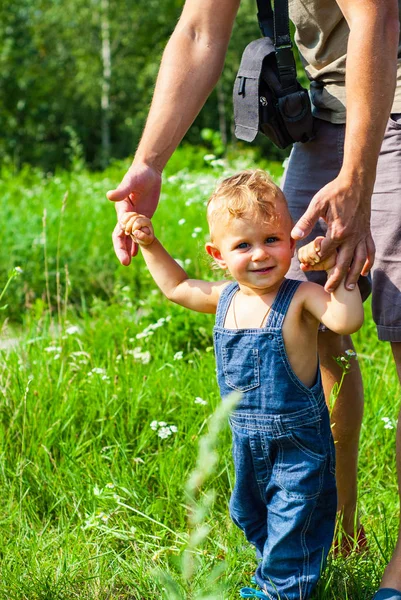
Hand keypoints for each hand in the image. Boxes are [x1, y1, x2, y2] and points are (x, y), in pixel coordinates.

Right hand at [107, 162, 161, 264]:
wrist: (149, 171)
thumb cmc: (139, 174)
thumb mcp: (131, 182)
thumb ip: (122, 190)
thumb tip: (109, 196)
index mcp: (122, 210)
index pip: (119, 230)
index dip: (121, 242)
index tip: (126, 255)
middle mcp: (126, 216)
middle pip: (121, 236)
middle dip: (122, 250)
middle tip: (126, 263)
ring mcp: (135, 218)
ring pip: (130, 237)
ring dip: (129, 249)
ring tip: (129, 262)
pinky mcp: (144, 217)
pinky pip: (140, 232)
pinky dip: (138, 242)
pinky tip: (139, 253)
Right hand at [120, 212, 154, 246]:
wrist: (143, 238)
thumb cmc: (145, 239)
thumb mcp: (146, 240)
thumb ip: (142, 236)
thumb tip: (135, 232)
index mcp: (147, 221)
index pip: (138, 222)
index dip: (134, 228)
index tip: (134, 234)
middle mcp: (142, 217)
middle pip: (133, 218)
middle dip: (128, 226)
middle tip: (127, 233)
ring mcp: (136, 215)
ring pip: (128, 215)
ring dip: (124, 223)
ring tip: (125, 230)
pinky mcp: (131, 216)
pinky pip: (125, 215)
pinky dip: (122, 221)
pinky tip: (123, 227)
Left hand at [291, 174, 374, 291]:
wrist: (356, 182)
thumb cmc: (335, 192)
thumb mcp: (317, 204)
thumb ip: (306, 221)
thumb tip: (294, 236)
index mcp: (338, 231)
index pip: (324, 252)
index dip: (313, 260)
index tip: (304, 266)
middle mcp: (351, 237)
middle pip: (343, 262)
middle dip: (336, 278)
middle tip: (328, 290)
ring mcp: (361, 235)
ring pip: (359, 260)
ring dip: (353, 275)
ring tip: (348, 288)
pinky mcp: (366, 232)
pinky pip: (370, 250)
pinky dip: (368, 262)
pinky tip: (365, 271)